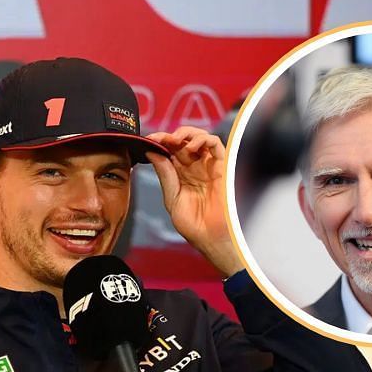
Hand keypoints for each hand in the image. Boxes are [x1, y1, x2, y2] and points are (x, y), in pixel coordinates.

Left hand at [145, 127, 243, 276]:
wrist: (212, 238)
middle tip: (159, 138)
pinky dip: (203, 139)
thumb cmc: (194, 225)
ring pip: (199, 138)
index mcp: (181, 175)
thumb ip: (165, 175)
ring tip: (175, 140)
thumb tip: (152, 152)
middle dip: (169, 136)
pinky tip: (191, 146)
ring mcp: (208, 166)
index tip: (148, 139)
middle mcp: (195, 168)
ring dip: (186, 133)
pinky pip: (216, 144)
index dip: (159, 142)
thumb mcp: (172, 198)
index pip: (169, 151)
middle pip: (183, 142)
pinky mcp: (223, 166)